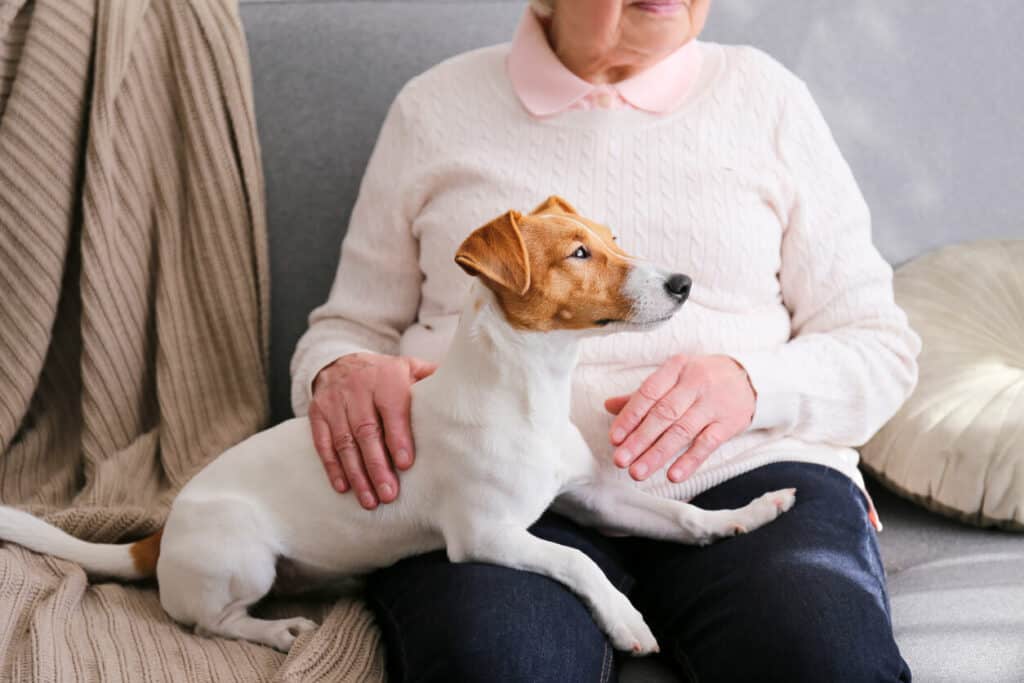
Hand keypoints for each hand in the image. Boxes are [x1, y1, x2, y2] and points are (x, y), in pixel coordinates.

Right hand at [308, 352, 436, 508]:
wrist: (339, 361)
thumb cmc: (385, 374)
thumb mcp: (409, 368)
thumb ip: (432, 380)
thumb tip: (467, 393)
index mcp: (386, 378)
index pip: (391, 409)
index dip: (397, 438)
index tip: (405, 465)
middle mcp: (358, 389)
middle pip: (366, 431)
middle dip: (377, 465)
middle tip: (388, 494)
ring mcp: (334, 402)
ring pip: (344, 441)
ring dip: (356, 473)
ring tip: (369, 499)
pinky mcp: (317, 414)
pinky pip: (322, 443)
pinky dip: (332, 466)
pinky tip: (343, 487)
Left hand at [604, 354, 755, 483]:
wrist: (749, 378)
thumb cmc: (701, 378)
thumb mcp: (674, 377)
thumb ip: (643, 394)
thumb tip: (609, 406)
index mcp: (676, 368)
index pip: (648, 393)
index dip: (630, 417)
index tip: (614, 438)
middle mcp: (695, 384)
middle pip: (663, 414)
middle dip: (639, 439)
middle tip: (620, 460)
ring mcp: (713, 404)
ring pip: (682, 431)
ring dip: (658, 454)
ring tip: (637, 472)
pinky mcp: (729, 423)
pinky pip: (707, 444)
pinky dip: (689, 461)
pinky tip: (673, 475)